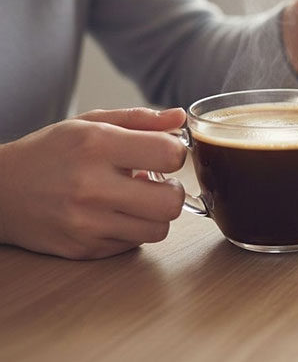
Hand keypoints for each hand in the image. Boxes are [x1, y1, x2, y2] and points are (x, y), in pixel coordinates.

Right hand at [0, 108, 187, 259]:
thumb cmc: (49, 152)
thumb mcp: (89, 123)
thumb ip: (139, 120)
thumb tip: (179, 117)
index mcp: (97, 146)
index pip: (170, 155)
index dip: (176, 153)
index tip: (164, 154)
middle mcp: (91, 186)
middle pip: (171, 201)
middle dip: (173, 190)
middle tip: (157, 183)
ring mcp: (86, 223)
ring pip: (159, 229)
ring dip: (155, 214)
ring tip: (137, 200)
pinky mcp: (83, 249)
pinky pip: (133, 244)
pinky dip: (132, 230)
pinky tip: (115, 214)